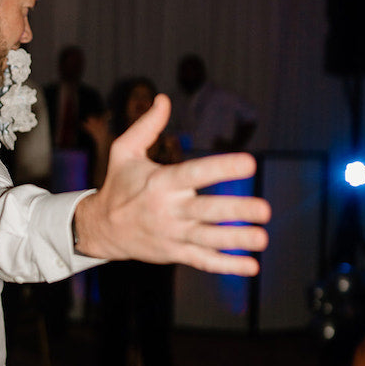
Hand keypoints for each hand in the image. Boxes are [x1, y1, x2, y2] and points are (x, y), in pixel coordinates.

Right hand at [73, 94, 269, 274]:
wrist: (99, 228)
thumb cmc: (117, 185)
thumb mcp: (124, 151)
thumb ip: (146, 126)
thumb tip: (164, 98)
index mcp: (160, 182)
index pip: (195, 173)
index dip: (222, 168)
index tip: (249, 162)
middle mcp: (168, 210)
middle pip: (206, 211)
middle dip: (236, 211)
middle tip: (264, 209)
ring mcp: (172, 234)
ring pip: (209, 239)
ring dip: (237, 240)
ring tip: (262, 238)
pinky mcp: (174, 253)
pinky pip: (203, 261)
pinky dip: (227, 266)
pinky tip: (251, 267)